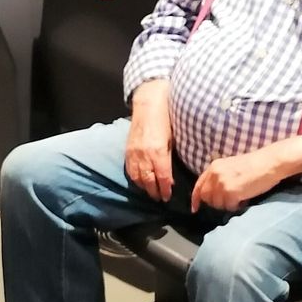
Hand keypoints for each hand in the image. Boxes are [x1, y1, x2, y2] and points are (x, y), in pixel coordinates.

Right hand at [125, 85, 173, 201]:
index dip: (165, 189)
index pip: (162, 177)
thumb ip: (171, 157)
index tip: (168, 196)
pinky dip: (135, 178)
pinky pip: (130, 169)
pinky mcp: (127, 150)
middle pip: (148, 181)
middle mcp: (145, 155)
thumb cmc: (166, 119)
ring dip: (144, 187)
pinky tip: (140, 181)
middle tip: (160, 198)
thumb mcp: (173, 139)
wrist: (149, 104)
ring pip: (137, 177)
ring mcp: (134, 153)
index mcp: (158, 152)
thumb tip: (174, 175)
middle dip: (154, 192)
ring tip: (151, 192)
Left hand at [190, 146, 286, 212]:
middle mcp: (215, 174)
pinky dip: (237, 206)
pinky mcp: (231, 192)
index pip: (199, 186)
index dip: (196, 199)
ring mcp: (222, 183)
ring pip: (218, 204)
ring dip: (228, 204)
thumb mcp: (231, 166)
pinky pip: (229, 207)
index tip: (195, 208)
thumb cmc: (255, 165)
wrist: (269, 162)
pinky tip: (245, 198)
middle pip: (207, 198)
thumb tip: (214, 193)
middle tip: (231, 199)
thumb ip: (219, 176)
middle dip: (217, 202)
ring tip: (241, 196)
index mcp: (214, 167)